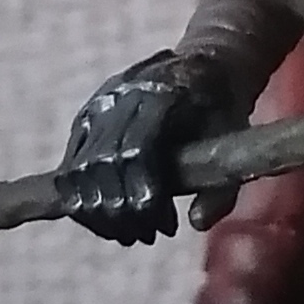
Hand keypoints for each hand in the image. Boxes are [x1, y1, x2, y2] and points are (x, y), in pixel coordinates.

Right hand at [57, 50, 216, 244]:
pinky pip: (69, 168)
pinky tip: (107, 222)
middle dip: (122, 213)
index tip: (166, 225)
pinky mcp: (84, 119)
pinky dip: (82, 202)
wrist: (201, 66)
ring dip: (99, 214)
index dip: (146, 197)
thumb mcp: (234, 140)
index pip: (137, 154)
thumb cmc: (221, 108)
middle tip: (147, 236)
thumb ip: (223, 183)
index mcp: (162, 94)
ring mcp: (97, 106)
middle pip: (103, 166)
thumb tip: (197, 223)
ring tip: (128, 234)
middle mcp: (120, 96)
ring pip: (79, 170)